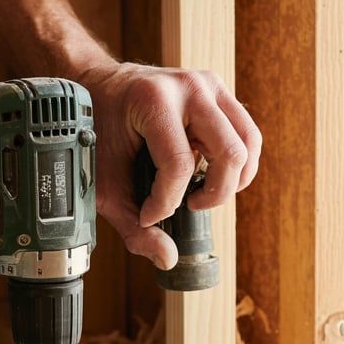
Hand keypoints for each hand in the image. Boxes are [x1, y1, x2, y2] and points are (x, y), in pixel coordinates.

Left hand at [80, 62, 260, 269]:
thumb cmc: (97, 130)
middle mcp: (188, 87)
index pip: (178, 165)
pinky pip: (246, 133)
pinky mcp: (219, 91)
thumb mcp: (104, 180)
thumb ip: (131, 224)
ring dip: (232, 179)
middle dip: (213, 193)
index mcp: (153, 100)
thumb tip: (167, 258)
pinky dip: (235, 162)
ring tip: (200, 192)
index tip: (149, 216)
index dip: (166, 202)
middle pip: (230, 153)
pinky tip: (208, 173)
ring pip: (248, 143)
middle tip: (189, 205)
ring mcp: (209, 85)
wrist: (95, 84)